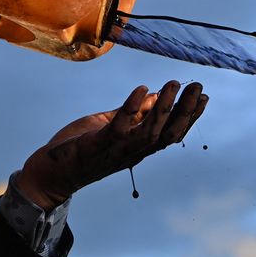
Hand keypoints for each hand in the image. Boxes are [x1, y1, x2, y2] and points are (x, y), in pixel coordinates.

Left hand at [14, 81, 207, 210]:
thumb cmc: (82, 148)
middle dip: (185, 111)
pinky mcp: (97, 145)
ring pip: (149, 132)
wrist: (53, 172)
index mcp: (138, 147)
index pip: (171, 134)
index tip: (203, 97)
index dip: (189, 117)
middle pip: (167, 134)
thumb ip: (135, 113)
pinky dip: (132, 108)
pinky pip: (119, 127)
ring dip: (164, 108)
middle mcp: (132, 152)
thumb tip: (157, 95)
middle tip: (198, 87)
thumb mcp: (112, 126)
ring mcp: (115, 150)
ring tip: (174, 84)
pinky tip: (142, 89)